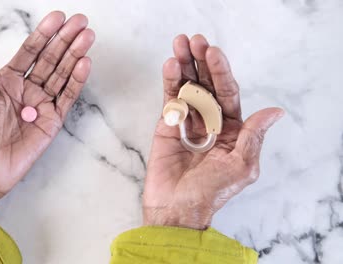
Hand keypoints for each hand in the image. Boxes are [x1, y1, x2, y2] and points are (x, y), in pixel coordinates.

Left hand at [0, 11, 94, 213]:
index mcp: (7, 81)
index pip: (29, 52)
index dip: (44, 34)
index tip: (57, 18)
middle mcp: (27, 90)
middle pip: (51, 59)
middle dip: (65, 40)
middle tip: (80, 22)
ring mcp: (41, 105)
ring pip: (62, 75)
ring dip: (75, 55)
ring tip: (87, 37)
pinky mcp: (52, 121)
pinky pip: (67, 98)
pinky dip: (76, 81)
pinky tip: (84, 64)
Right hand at [143, 34, 283, 229]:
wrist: (176, 209)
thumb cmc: (210, 193)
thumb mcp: (240, 166)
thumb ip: (252, 137)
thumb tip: (275, 112)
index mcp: (231, 130)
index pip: (227, 93)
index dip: (221, 72)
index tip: (212, 53)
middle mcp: (210, 122)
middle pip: (206, 85)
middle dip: (200, 62)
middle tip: (193, 41)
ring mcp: (188, 123)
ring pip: (187, 88)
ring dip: (184, 66)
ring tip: (179, 45)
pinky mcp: (167, 126)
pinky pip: (170, 100)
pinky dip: (169, 82)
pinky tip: (170, 66)